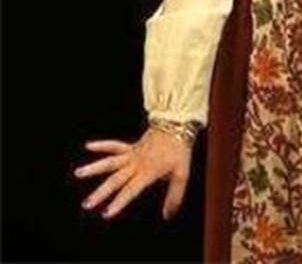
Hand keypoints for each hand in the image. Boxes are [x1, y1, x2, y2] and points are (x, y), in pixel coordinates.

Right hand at [75, 128, 191, 219]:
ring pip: (110, 162)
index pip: (131, 190)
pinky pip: (115, 145)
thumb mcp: (182, 174)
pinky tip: (87, 146)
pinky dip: (102, 145)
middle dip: (101, 193)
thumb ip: (174, 196)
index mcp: (148, 172)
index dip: (119, 202)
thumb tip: (168, 216)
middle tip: (87, 204)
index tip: (106, 213)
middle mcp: (136, 164)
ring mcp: (132, 154)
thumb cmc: (179, 152)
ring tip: (78, 173)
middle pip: (116, 180)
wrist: (178, 127)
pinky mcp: (131, 147)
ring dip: (94, 167)